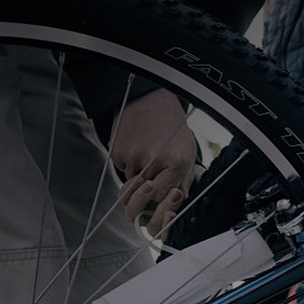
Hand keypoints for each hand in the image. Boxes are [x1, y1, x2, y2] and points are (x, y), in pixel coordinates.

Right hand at [109, 88, 198, 236]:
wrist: (148, 98)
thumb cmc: (171, 128)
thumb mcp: (186, 152)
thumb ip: (183, 180)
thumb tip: (177, 204)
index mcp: (175, 163)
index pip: (162, 197)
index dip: (161, 201)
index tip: (162, 198)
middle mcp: (153, 161)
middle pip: (141, 199)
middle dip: (141, 201)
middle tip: (146, 192)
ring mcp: (132, 157)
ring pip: (130, 186)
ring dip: (137, 180)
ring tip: (146, 156)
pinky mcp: (116, 152)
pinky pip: (122, 170)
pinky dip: (129, 164)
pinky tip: (136, 147)